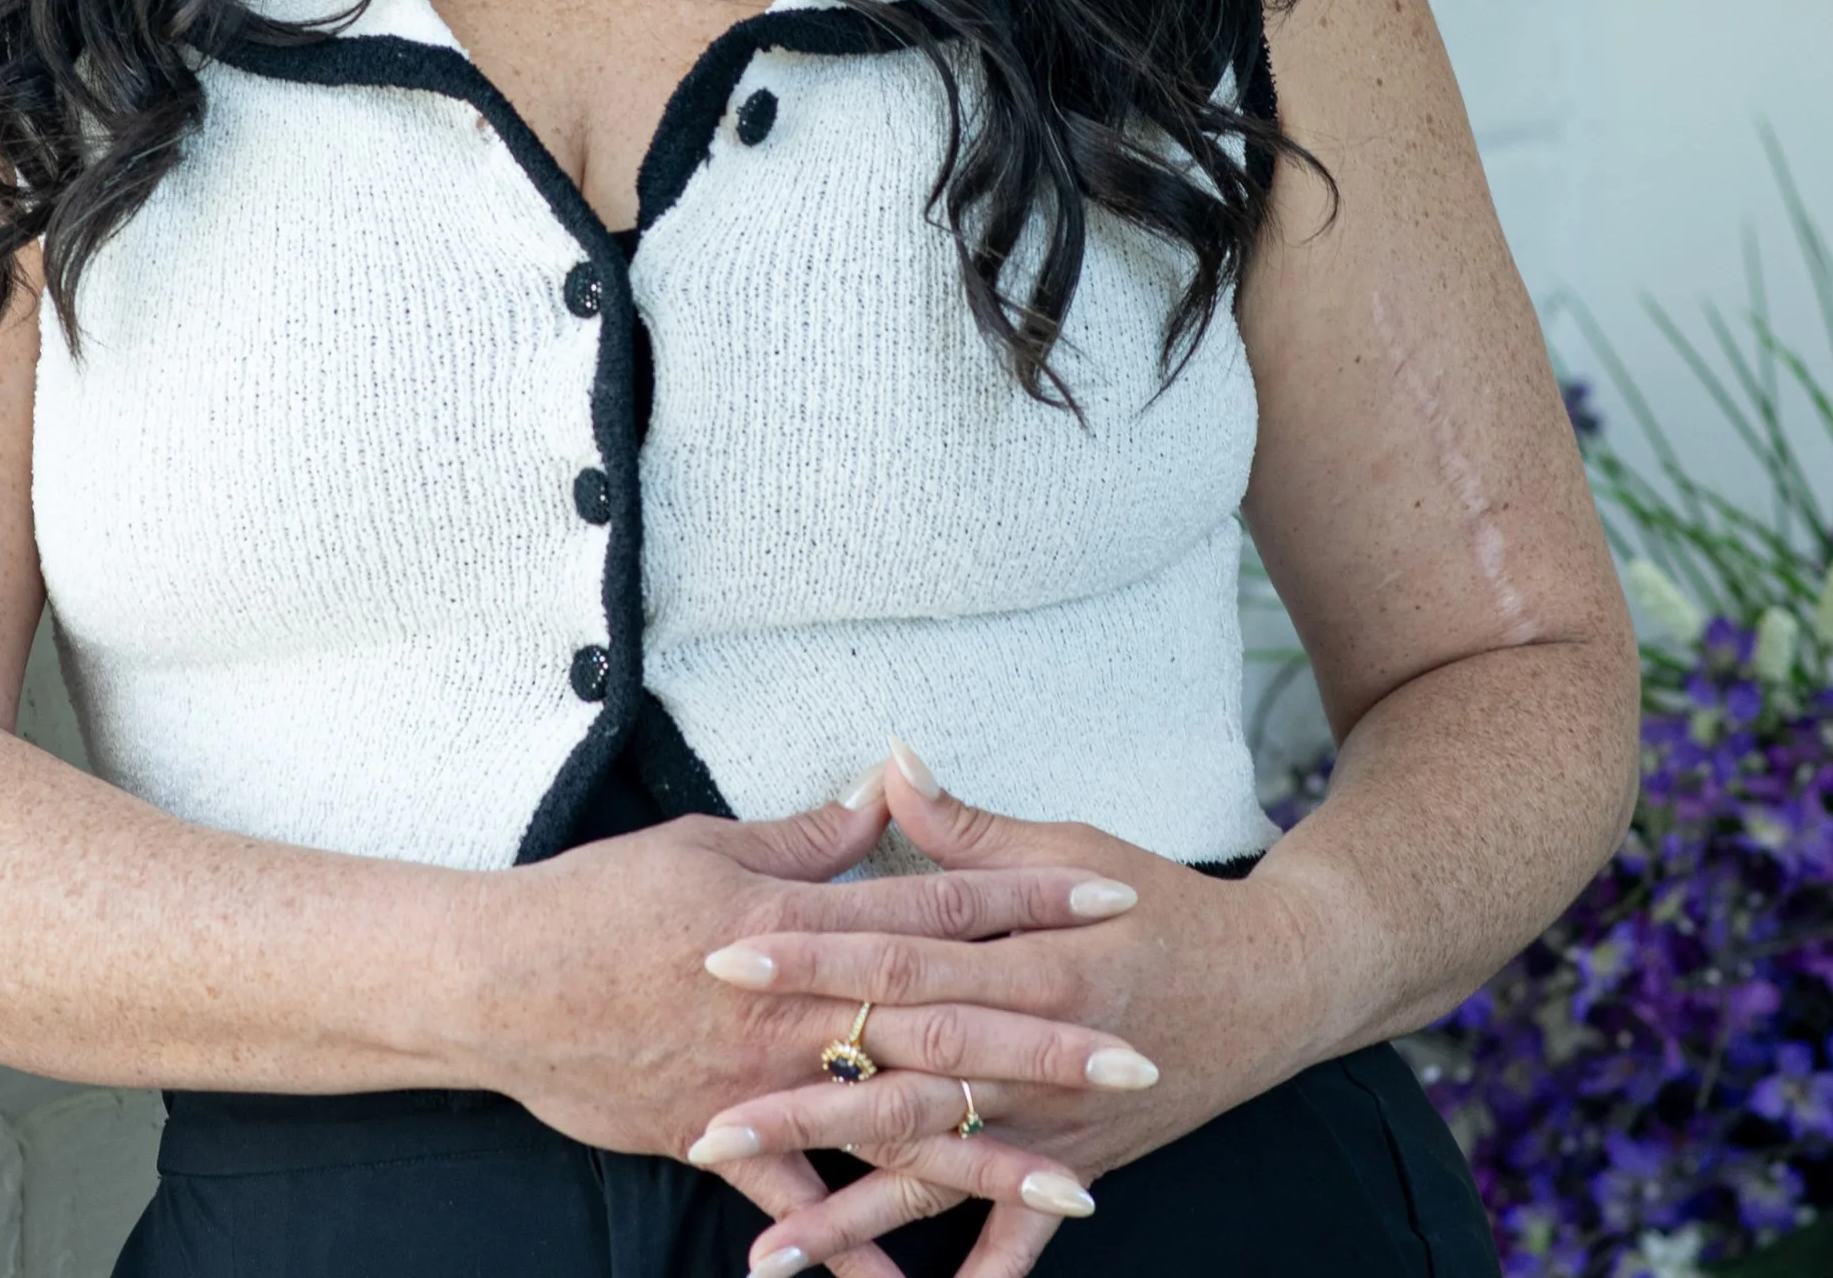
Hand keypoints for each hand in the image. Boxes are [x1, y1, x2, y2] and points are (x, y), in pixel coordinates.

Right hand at [476, 769, 1151, 1275]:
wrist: (500, 980)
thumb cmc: (598, 900)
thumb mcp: (705, 845)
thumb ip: (804, 838)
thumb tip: (878, 797)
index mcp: (805, 923)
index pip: (941, 903)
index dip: (1028, 896)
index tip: (1110, 894)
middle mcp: (800, 1008)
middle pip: (946, 1021)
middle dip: (1047, 1037)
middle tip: (1140, 1052)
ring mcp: (766, 1083)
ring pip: (897, 1123)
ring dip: (989, 1155)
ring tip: (1080, 1181)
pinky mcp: (720, 1141)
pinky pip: (800, 1205)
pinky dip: (852, 1249)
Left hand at [692, 745, 1328, 1275]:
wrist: (1278, 982)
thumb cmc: (1167, 900)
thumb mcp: (1071, 847)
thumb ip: (970, 829)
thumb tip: (889, 762)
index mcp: (1029, 960)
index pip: (898, 956)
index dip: (811, 959)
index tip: (722, 959)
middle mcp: (1037, 1053)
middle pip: (901, 1078)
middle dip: (801, 1106)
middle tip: (711, 1127)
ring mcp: (1056, 1123)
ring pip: (939, 1173)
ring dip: (853, 1215)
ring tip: (767, 1251)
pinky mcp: (1082, 1165)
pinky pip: (1020, 1236)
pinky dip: (975, 1274)